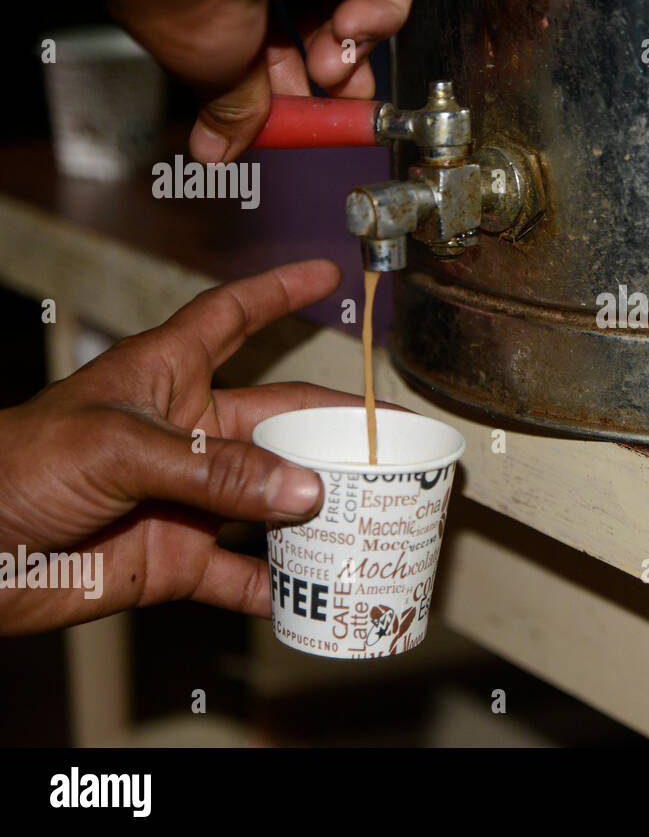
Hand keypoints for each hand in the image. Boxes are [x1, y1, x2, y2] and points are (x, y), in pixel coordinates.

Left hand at [0, 260, 363, 634]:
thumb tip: (303, 491)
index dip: (277, 294)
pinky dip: (280, 586)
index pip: (232, 319)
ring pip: (273, 500)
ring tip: (372, 517)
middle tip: (391, 442)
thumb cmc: (15, 466)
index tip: (324, 276)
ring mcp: (187, 498)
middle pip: (280, 421)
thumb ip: (214, 471)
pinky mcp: (176, 558)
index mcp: (166, 377)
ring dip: (319, 511)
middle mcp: (188, 434)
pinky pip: (242, 573)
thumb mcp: (119, 448)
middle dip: (335, 429)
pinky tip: (316, 591)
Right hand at [65, 0, 417, 161]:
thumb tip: (214, 152)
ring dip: (350, 52)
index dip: (286, 86)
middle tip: (334, 109)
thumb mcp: (211, 67)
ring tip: (330, 69)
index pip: (268, 40)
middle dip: (330, 77)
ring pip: (356, 6)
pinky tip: (349, 26)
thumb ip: (231, 109)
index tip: (295, 122)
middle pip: (318, 25)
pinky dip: (380, 15)